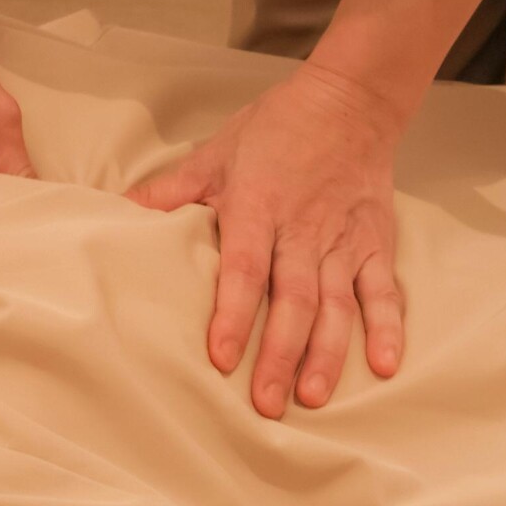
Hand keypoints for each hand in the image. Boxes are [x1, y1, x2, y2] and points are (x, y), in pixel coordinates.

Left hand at [125, 60, 405, 418]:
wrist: (349, 101)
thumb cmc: (275, 128)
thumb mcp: (215, 153)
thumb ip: (170, 191)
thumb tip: (116, 211)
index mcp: (259, 207)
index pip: (245, 269)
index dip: (234, 315)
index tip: (221, 358)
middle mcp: (303, 230)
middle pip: (294, 299)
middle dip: (280, 353)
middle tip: (266, 404)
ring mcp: (344, 240)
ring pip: (338, 304)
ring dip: (327, 353)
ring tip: (313, 396)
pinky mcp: (377, 242)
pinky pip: (385, 290)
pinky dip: (388, 327)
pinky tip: (384, 367)